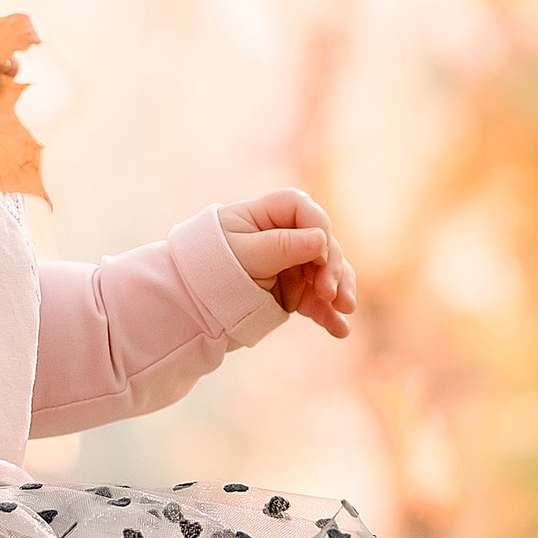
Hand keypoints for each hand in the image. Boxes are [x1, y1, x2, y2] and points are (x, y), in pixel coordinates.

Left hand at [219, 188, 356, 337]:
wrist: (192, 305)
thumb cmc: (212, 268)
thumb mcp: (245, 255)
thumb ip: (282, 246)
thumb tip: (320, 239)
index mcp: (266, 215)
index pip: (302, 208)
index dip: (318, 227)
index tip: (318, 254)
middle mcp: (284, 236)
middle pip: (322, 241)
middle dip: (331, 266)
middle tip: (328, 292)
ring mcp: (292, 264)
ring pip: (328, 271)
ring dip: (340, 289)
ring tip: (345, 308)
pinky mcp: (294, 291)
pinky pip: (318, 299)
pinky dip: (329, 313)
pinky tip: (340, 329)